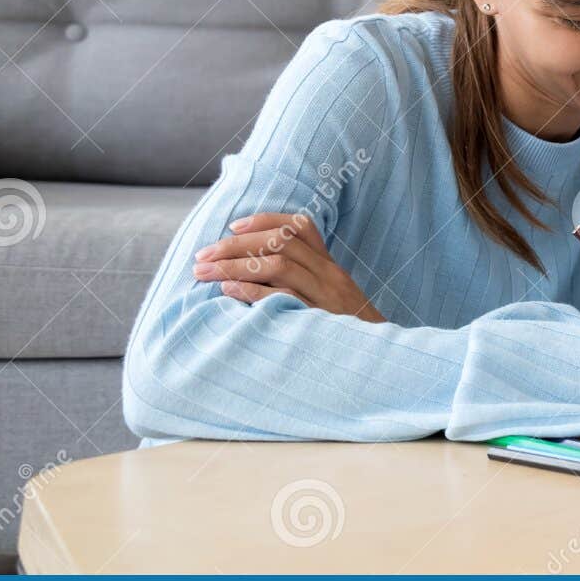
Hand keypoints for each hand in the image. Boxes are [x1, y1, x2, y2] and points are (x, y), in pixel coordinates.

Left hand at [192, 212, 384, 322]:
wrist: (377, 359)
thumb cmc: (344, 331)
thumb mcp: (329, 299)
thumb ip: (301, 282)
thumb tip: (250, 272)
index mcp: (330, 267)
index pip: (300, 227)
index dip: (264, 220)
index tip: (232, 226)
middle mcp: (330, 275)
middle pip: (282, 242)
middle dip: (236, 244)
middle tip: (202, 255)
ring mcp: (325, 296)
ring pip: (279, 265)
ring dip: (235, 265)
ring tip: (204, 272)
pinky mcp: (318, 319)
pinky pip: (282, 298)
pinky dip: (251, 291)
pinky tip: (227, 290)